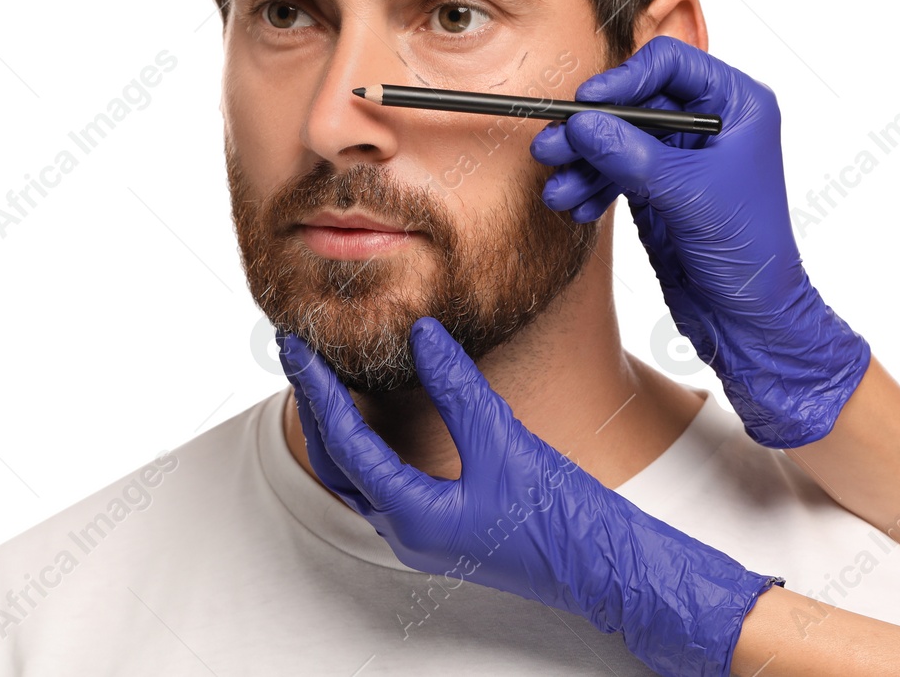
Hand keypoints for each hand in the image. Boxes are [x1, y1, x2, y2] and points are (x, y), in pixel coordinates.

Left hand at [277, 317, 781, 676]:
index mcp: (412, 515)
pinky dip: (363, 448)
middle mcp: (405, 532)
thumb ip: (457, 386)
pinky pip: (380, 486)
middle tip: (296, 355)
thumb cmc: (559, 514)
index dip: (319, 389)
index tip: (298, 347)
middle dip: (313, 407)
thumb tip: (422, 333)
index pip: (346, 443)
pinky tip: (372, 417)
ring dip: (333, 429)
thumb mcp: (504, 439)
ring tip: (323, 379)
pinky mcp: (438, 530)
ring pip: (353, 479)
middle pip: (335, 464)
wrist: (603, 565)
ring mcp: (419, 535)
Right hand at [530, 35, 870, 447]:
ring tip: (556, 190)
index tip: (586, 103)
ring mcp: (683, 156)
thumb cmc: (749, 253)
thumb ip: (632, 154)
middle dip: (591, 129)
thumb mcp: (687, 195)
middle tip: (552, 146)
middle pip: (636, 102)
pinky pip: (616, 172)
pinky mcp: (661, 188)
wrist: (751, 320)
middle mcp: (710, 123)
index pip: (670, 64)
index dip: (624, 79)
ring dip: (584, 164)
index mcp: (737, 105)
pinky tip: (574, 206)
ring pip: (619, 140)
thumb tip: (582, 123)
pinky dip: (593, 187)